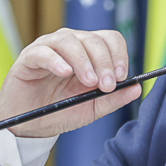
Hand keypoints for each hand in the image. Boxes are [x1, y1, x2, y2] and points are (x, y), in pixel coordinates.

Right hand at [0, 28, 141, 137]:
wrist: (29, 125)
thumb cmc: (60, 111)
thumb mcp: (91, 108)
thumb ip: (113, 99)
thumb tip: (137, 88)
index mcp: (88, 53)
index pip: (109, 39)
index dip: (118, 54)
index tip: (121, 76)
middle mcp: (70, 45)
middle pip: (92, 39)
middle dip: (104, 62)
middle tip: (106, 85)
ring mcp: (48, 48)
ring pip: (69, 40)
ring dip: (83, 61)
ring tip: (89, 81)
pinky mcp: (28, 58)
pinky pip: (43, 52)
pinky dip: (56, 60)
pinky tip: (65, 72)